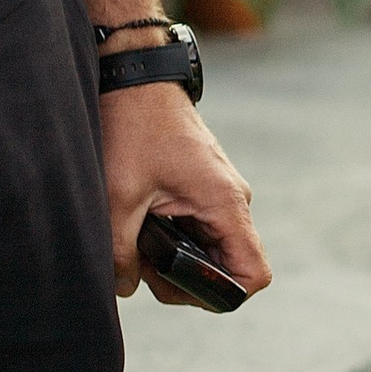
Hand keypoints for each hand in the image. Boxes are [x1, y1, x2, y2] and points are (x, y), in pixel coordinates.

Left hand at [99, 85, 272, 303]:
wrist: (134, 77)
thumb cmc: (132, 127)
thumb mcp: (117, 197)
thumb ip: (120, 252)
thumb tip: (124, 287)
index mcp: (225, 202)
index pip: (252, 274)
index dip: (219, 294)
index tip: (177, 283)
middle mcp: (233, 199)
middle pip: (229, 266)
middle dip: (187, 278)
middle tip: (142, 265)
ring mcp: (220, 191)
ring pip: (212, 248)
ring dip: (177, 256)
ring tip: (136, 240)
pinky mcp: (204, 185)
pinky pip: (201, 227)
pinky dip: (174, 236)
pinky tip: (141, 222)